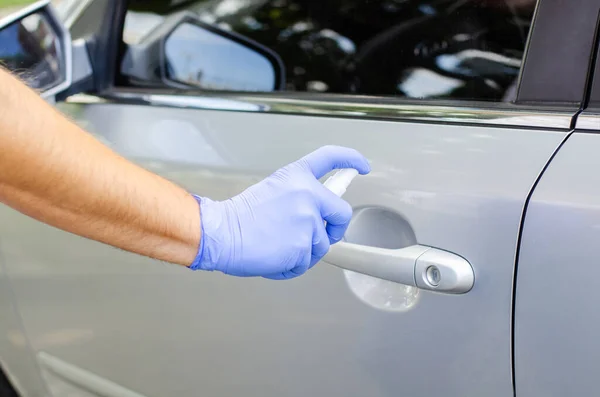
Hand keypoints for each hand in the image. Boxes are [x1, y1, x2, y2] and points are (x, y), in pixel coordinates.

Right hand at [190, 146, 369, 278]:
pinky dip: (291, 266)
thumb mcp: (273, 191)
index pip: (330, 158)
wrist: (222, 233)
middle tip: (319, 234)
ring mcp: (308, 221)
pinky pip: (306, 263)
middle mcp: (308, 194)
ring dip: (304, 251)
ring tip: (278, 245)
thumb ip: (300, 196)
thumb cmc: (241, 216)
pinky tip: (273, 257)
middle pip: (342, 213)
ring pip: (322, 244)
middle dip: (334, 228)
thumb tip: (317, 214)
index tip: (361, 165)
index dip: (351, 159)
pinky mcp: (304, 247)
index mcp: (297, 176)